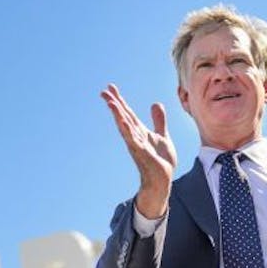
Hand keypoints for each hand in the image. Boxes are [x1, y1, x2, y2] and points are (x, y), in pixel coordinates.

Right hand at [100, 83, 175, 217]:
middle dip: (115, 104)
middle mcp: (135, 136)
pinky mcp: (142, 153)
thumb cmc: (161, 161)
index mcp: (140, 131)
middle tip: (103, 91)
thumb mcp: (162, 136)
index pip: (128, 112)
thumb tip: (156, 103)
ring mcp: (137, 145)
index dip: (120, 100)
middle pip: (123, 117)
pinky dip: (127, 130)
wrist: (162, 180)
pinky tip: (122, 121)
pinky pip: (133, 140)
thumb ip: (159, 121)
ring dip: (118, 114)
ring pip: (125, 126)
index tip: (110, 87)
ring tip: (110, 102)